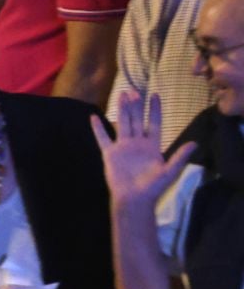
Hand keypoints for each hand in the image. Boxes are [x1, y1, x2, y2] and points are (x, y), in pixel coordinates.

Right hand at [93, 91, 195, 214]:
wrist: (134, 199)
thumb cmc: (153, 187)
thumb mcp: (170, 171)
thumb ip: (180, 156)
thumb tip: (195, 143)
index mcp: (152, 145)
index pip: (154, 123)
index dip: (155, 109)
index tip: (155, 94)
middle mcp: (137, 143)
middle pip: (137, 119)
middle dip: (136, 105)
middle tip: (133, 90)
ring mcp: (123, 147)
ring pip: (122, 123)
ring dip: (121, 109)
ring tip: (120, 95)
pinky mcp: (110, 154)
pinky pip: (103, 138)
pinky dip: (98, 128)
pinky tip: (94, 117)